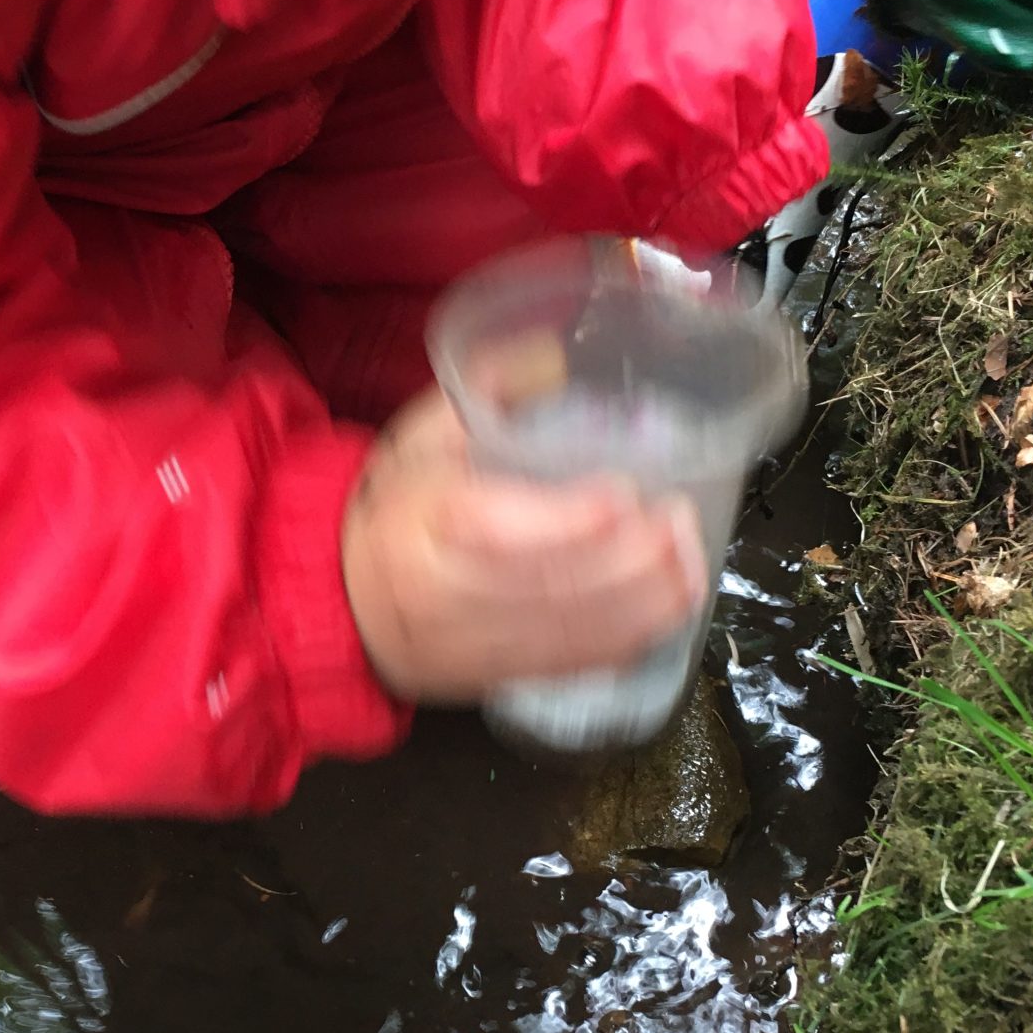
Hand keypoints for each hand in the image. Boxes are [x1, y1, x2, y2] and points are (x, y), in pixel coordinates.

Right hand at [341, 391, 706, 702]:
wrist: (343, 602)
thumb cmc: (394, 509)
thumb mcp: (420, 435)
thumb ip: (484, 389)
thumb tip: (554, 356)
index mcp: (420, 525)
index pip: (496, 529)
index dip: (566, 520)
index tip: (623, 493)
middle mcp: (444, 595)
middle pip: (547, 587)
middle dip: (627, 560)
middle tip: (677, 521)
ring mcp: (473, 645)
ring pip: (570, 633)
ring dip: (643, 602)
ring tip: (688, 561)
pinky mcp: (499, 676)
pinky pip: (574, 665)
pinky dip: (629, 638)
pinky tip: (667, 606)